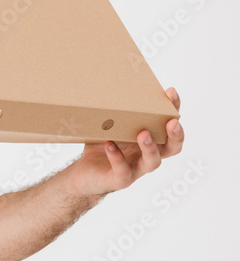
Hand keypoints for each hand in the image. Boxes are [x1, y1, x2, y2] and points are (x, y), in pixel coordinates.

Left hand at [68, 87, 183, 197]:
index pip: (168, 125)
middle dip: (176, 135)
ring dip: (150, 148)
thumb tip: (107, 80)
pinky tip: (110, 145)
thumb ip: (114, 111)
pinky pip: (123, 170)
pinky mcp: (120, 179)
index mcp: (150, 140)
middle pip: (172, 148)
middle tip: (172, 122)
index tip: (170, 92)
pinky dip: (117, 157)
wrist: (84, 174)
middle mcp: (147, 154)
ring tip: (143, 133)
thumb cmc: (101, 146)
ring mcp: (135, 168)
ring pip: (152, 162)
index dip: (173, 110)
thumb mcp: (108, 126)